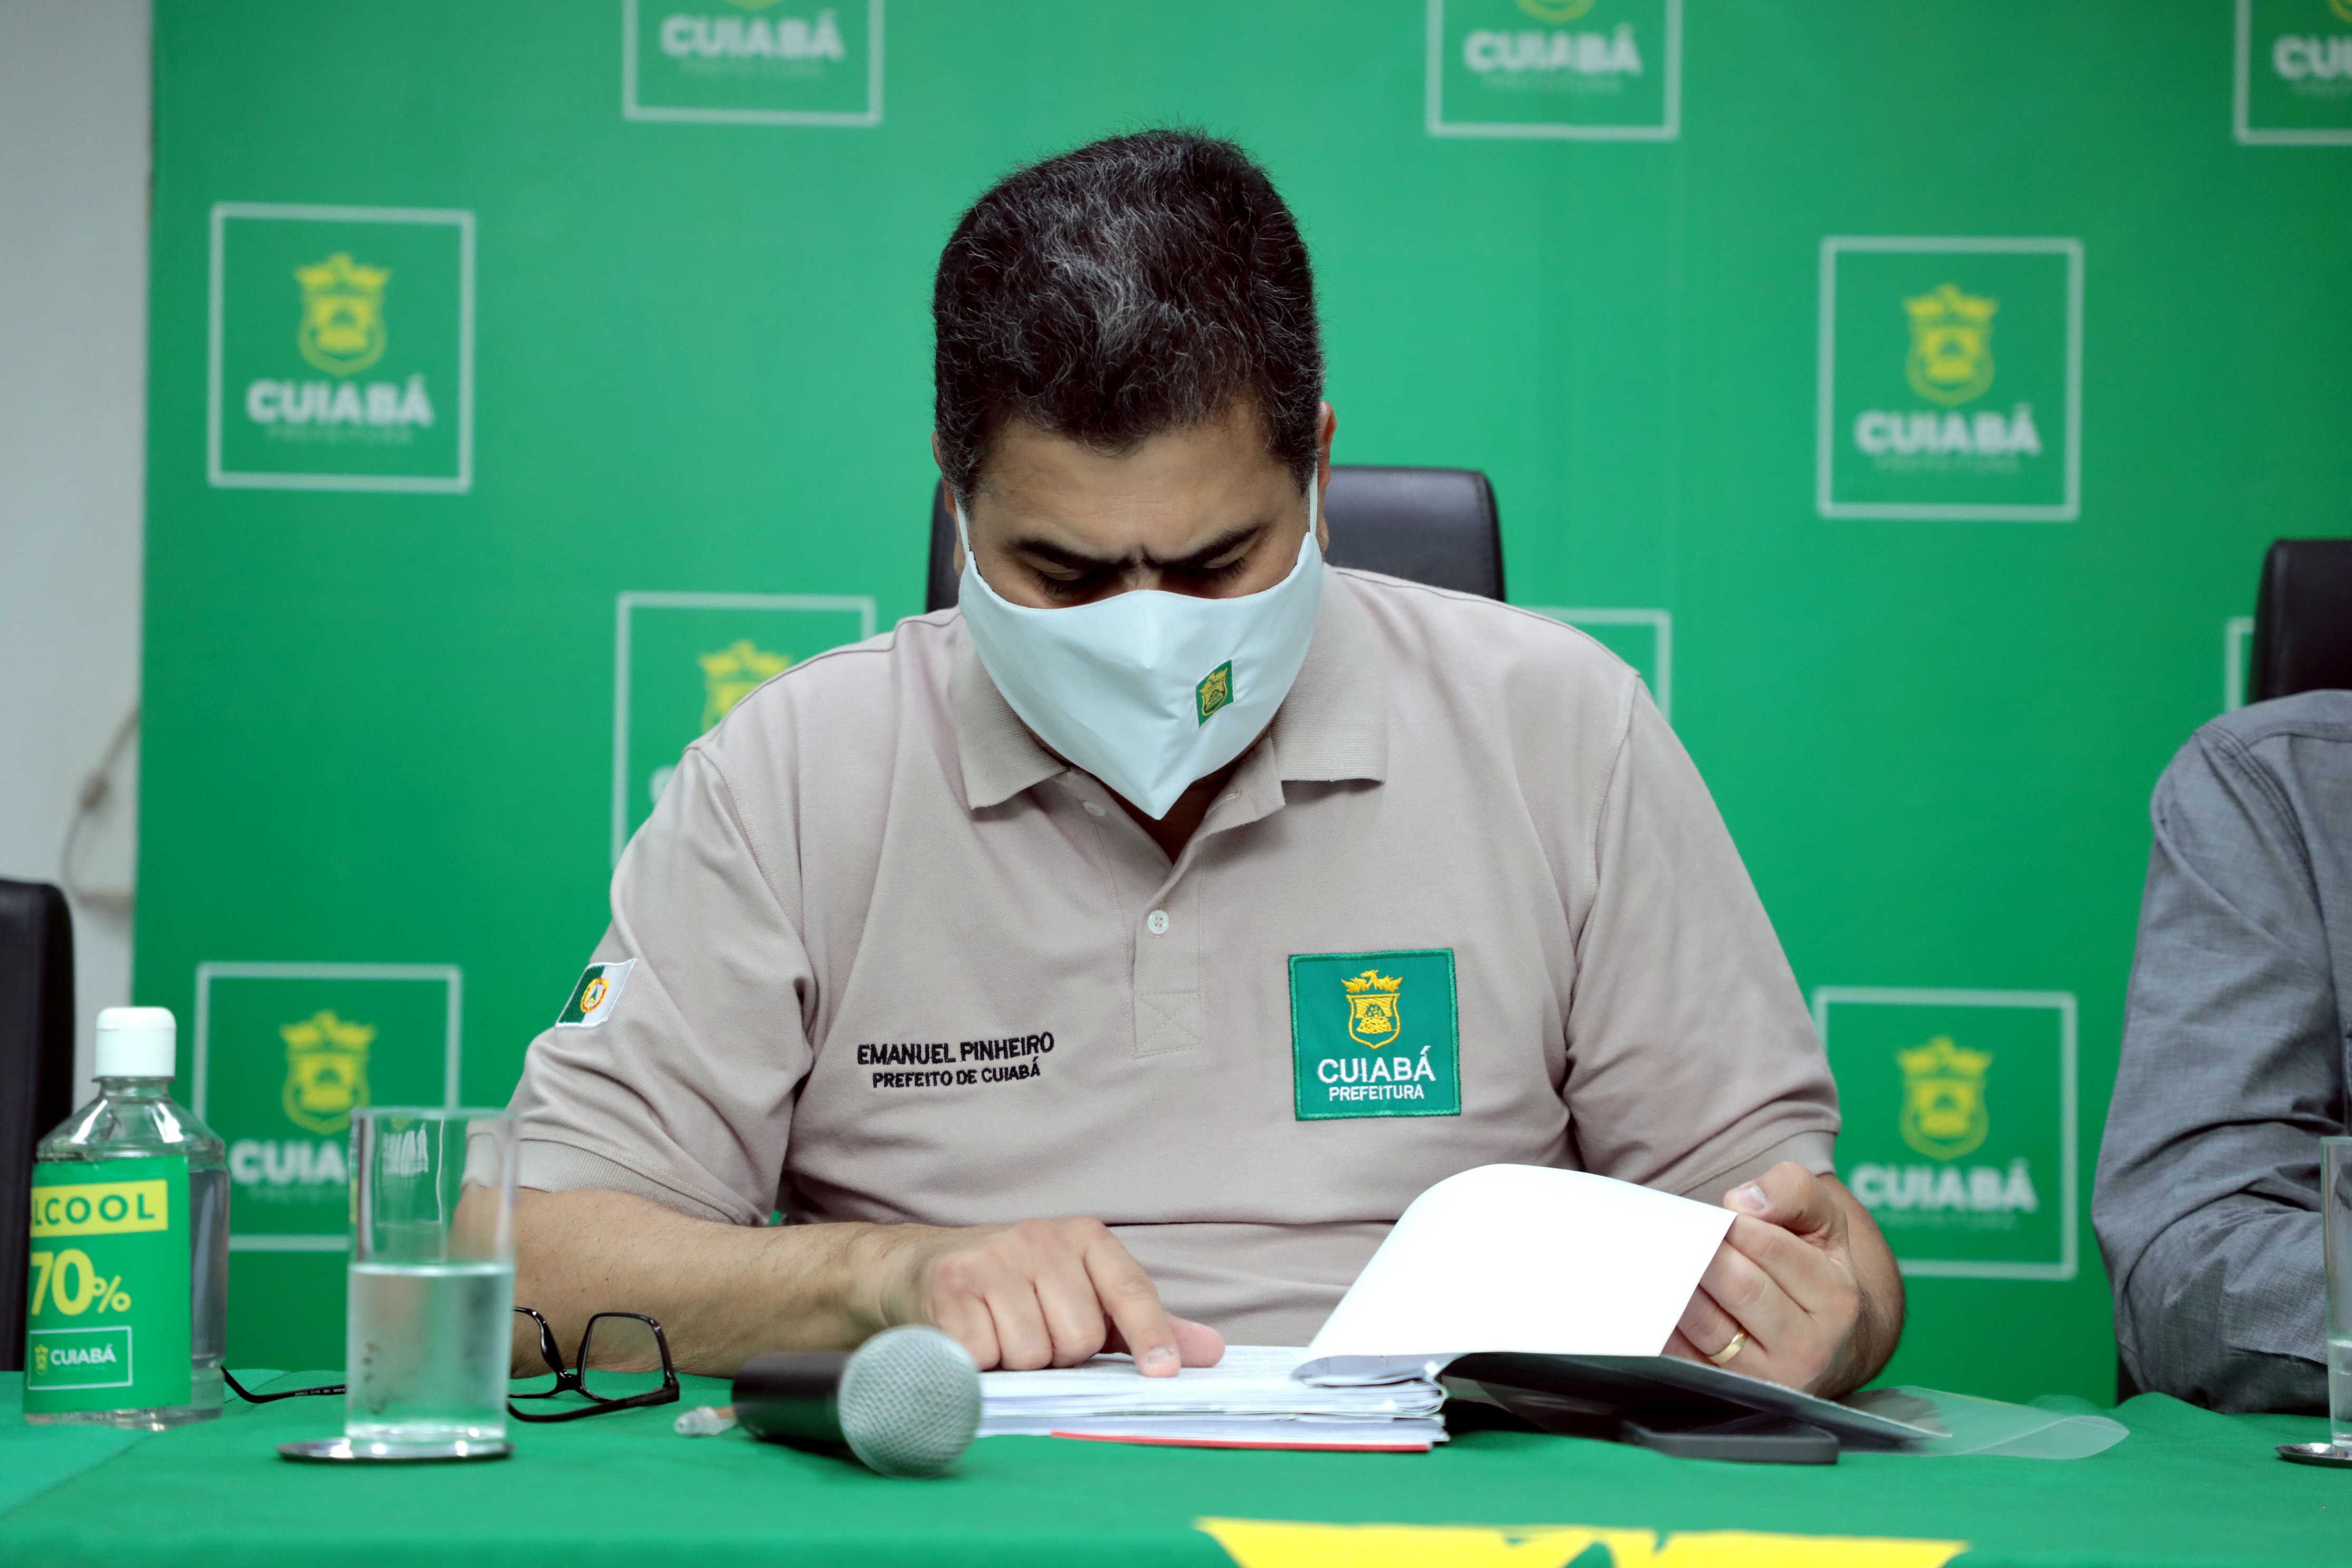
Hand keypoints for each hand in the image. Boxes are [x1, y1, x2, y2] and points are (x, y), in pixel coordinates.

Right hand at [885, 1217, 1224, 1376]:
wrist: (913, 1269)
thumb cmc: (1009, 1289)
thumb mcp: (1079, 1293)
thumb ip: (1140, 1324)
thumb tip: (1211, 1352)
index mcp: (1082, 1237)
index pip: (1130, 1290)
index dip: (1150, 1335)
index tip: (1163, 1374)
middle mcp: (1041, 1237)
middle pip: (1079, 1336)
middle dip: (1057, 1354)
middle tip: (1032, 1334)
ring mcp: (994, 1257)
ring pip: (1033, 1353)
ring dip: (1015, 1361)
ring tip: (998, 1335)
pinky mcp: (952, 1284)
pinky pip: (986, 1356)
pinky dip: (979, 1363)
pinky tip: (968, 1338)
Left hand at [1665, 1162, 1891, 1395]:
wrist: (1824, 1344)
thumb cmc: (1814, 1270)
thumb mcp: (1823, 1221)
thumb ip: (1793, 1192)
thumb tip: (1743, 1202)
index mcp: (1836, 1298)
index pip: (1771, 1247)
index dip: (1732, 1223)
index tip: (1710, 1213)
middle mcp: (1808, 1346)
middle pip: (1739, 1286)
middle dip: (1701, 1252)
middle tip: (1671, 1230)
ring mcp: (1767, 1377)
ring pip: (1706, 1323)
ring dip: (1676, 1285)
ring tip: (1656, 1256)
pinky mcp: (1729, 1392)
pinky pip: (1681, 1356)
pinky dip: (1662, 1324)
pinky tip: (1652, 1296)